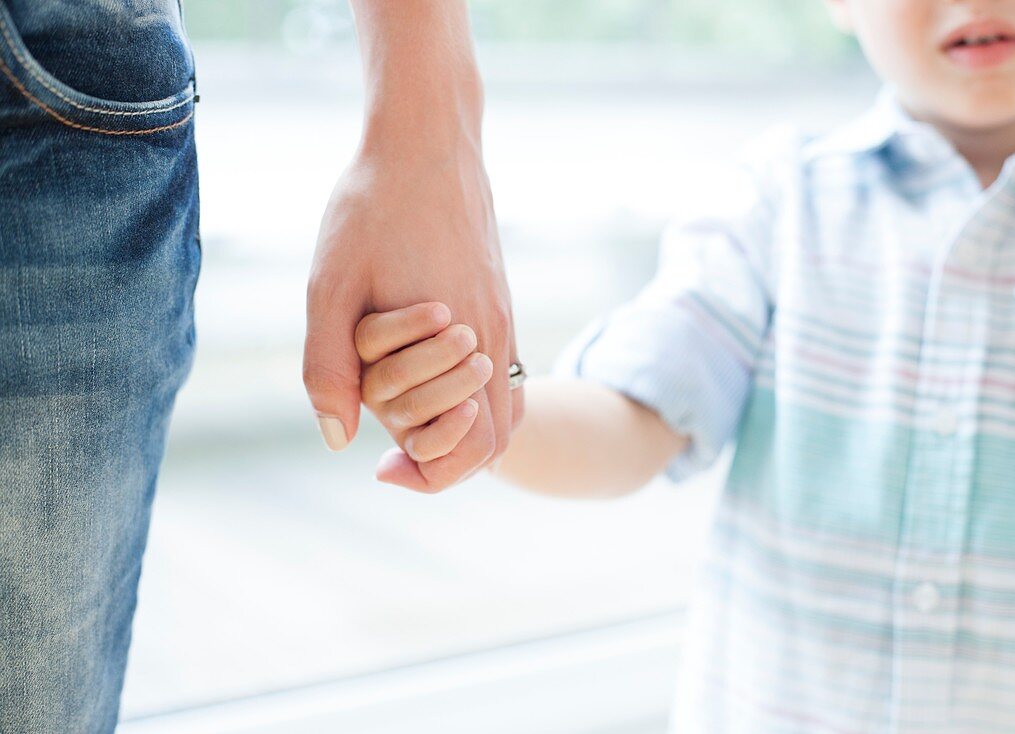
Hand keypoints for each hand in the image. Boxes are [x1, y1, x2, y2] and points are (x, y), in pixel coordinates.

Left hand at [303, 138, 522, 492]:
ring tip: (410, 423)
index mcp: (465, 344)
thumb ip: (330, 367)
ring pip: (505, 405)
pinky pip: (504, 369)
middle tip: (393, 454)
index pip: (477, 449)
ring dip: (462, 429)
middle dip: (448, 461)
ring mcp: (504, 315)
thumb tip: (338, 440)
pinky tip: (430, 380)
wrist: (428, 138)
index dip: (433, 476)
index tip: (384, 467)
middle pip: (496, 439)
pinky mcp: (499, 297)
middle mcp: (497, 336)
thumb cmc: (373, 207)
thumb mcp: (332, 287)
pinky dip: (474, 397)